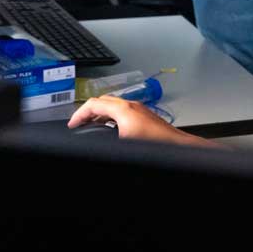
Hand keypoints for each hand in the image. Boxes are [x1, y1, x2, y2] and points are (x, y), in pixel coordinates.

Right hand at [67, 97, 219, 147]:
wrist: (180, 149)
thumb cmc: (157, 146)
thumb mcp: (123, 144)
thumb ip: (104, 140)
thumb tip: (93, 144)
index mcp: (123, 109)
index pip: (93, 104)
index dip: (79, 115)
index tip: (72, 124)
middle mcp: (132, 106)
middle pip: (103, 101)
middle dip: (89, 112)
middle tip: (79, 124)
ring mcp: (141, 110)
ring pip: (114, 106)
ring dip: (101, 115)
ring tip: (92, 127)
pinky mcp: (147, 117)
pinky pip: (123, 112)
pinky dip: (112, 118)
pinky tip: (112, 131)